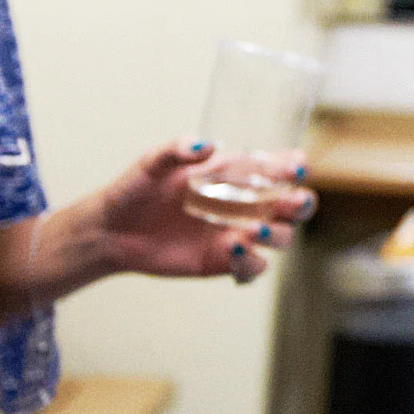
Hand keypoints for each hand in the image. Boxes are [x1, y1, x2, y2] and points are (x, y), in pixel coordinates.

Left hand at [80, 140, 316, 284]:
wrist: (111, 231)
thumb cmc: (136, 189)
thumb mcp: (152, 162)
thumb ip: (177, 149)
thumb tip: (206, 145)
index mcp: (237, 172)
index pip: (281, 166)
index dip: (295, 166)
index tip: (294, 167)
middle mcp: (246, 203)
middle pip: (294, 204)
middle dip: (301, 203)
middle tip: (293, 202)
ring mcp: (239, 233)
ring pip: (282, 237)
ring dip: (279, 234)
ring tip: (256, 230)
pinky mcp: (224, 261)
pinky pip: (254, 267)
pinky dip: (252, 262)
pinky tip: (234, 251)